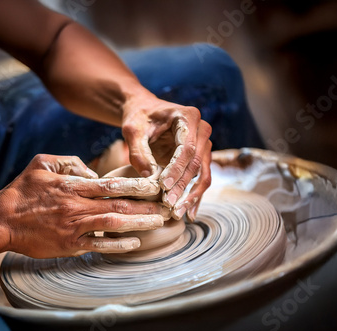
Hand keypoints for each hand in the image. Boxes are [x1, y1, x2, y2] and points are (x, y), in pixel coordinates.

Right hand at [0, 154, 167, 257]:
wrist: (2, 220)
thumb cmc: (22, 190)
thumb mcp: (42, 163)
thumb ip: (70, 162)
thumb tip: (93, 172)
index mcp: (72, 186)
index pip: (111, 184)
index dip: (136, 185)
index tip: (155, 185)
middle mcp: (77, 207)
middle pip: (119, 205)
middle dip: (146, 206)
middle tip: (166, 205)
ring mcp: (74, 228)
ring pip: (113, 225)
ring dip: (139, 224)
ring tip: (159, 221)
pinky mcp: (69, 245)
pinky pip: (98, 245)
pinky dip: (118, 245)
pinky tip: (134, 242)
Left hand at [122, 95, 211, 220]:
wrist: (144, 110)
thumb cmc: (138, 117)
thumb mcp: (132, 130)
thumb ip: (138, 151)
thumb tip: (149, 177)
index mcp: (188, 117)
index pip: (187, 148)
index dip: (176, 169)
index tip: (163, 186)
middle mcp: (202, 129)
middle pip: (196, 163)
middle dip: (183, 186)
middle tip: (169, 205)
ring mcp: (204, 143)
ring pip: (202, 173)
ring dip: (191, 195)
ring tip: (178, 213)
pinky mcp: (200, 157)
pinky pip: (201, 178)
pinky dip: (194, 195)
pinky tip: (189, 213)